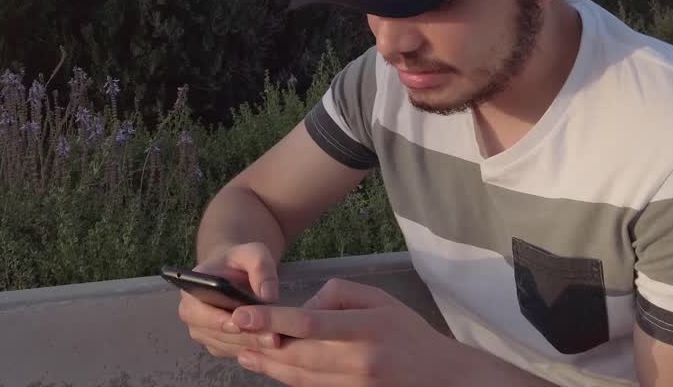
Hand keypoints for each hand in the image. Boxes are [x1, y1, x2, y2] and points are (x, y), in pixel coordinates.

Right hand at [177, 242, 282, 358]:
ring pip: (224, 345)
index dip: (215, 319)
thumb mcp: (253, 253)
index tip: (238, 323)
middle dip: (241, 336)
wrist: (237, 274)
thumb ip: (261, 267)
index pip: (196, 311)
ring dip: (249, 345)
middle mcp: (192, 314)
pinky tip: (269, 345)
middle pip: (211, 333)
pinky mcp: (217, 344)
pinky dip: (250, 350)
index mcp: (190, 290)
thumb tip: (267, 295)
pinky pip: (232, 352)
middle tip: (269, 336)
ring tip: (275, 340)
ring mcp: (204, 332)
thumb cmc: (240, 262)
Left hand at [230, 277, 465, 386]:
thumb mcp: (378, 298)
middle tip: (232, 332)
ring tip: (243, 351)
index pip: (309, 322)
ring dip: (267, 364)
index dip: (271, 319)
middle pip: (297, 354)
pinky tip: (270, 367)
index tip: (241, 315)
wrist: (441, 375)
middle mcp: (358, 360)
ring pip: (299, 376)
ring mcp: (354, 384)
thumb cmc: (407, 331)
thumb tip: (303, 307)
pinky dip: (287, 378)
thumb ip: (338, 295)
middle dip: (261, 343)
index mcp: (365, 328)